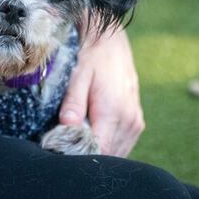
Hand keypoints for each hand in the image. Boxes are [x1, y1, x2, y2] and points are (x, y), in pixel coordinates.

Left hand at [59, 29, 144, 156]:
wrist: (111, 43)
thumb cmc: (92, 58)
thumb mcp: (78, 76)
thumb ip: (73, 103)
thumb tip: (66, 127)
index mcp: (115, 111)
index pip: (99, 151)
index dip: (79, 155)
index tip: (62, 149)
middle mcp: (130, 121)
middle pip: (107, 156)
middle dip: (86, 154)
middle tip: (67, 143)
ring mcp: (136, 123)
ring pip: (116, 154)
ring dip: (98, 150)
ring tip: (79, 136)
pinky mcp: (136, 123)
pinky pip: (122, 146)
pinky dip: (107, 145)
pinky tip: (93, 132)